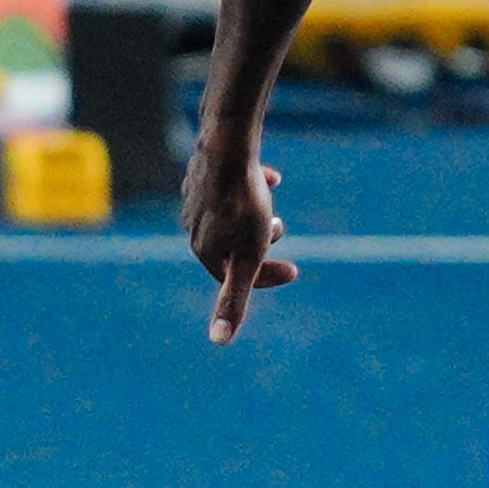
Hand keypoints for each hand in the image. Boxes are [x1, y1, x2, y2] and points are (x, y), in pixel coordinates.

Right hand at [184, 148, 296, 344]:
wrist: (229, 146)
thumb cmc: (242, 203)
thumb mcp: (248, 256)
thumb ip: (234, 299)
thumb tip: (218, 341)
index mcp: (203, 250)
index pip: (235, 278)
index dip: (268, 278)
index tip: (295, 270)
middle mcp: (193, 226)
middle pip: (233, 246)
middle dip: (261, 244)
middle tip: (279, 227)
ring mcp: (195, 198)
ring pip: (231, 216)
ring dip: (256, 216)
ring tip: (271, 202)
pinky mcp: (203, 172)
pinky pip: (229, 187)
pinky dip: (251, 187)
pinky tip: (271, 177)